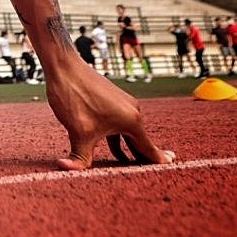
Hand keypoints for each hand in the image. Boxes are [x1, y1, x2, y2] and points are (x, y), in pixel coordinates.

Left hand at [47, 60, 174, 169]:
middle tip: (161, 171)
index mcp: (131, 121)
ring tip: (136, 165)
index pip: (148, 149)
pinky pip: (120, 125)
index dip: (159, 161)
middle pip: (141, 142)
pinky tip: (117, 151)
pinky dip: (120, 139)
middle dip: (146, 158)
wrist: (64, 66)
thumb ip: (79, 157)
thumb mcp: (78, 132)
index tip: (172, 167)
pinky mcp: (112, 101)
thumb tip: (65, 169)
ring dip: (131, 150)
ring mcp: (123, 104)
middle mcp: (133, 111)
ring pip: (129, 134)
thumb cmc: (74, 96)